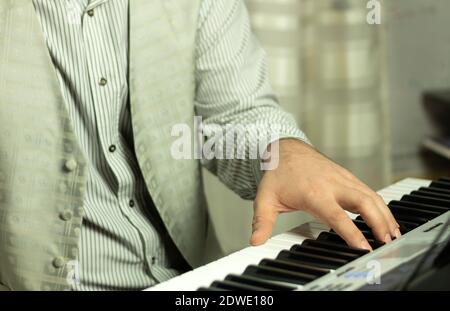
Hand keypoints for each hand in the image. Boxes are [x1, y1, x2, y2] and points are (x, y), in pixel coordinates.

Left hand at [250, 139, 400, 250]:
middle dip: (378, 222)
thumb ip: (261, 221)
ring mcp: (342, 179)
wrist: (286, 148)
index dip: (352, 232)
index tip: (364, 247)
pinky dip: (380, 205)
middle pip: (364, 202)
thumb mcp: (265, 198)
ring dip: (385, 215)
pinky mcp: (347, 177)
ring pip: (371, 196)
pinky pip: (369, 192)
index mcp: (314, 193)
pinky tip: (386, 218)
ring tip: (393, 234)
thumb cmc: (278, 174)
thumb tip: (255, 241)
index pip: (337, 216)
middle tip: (387, 242)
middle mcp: (333, 184)